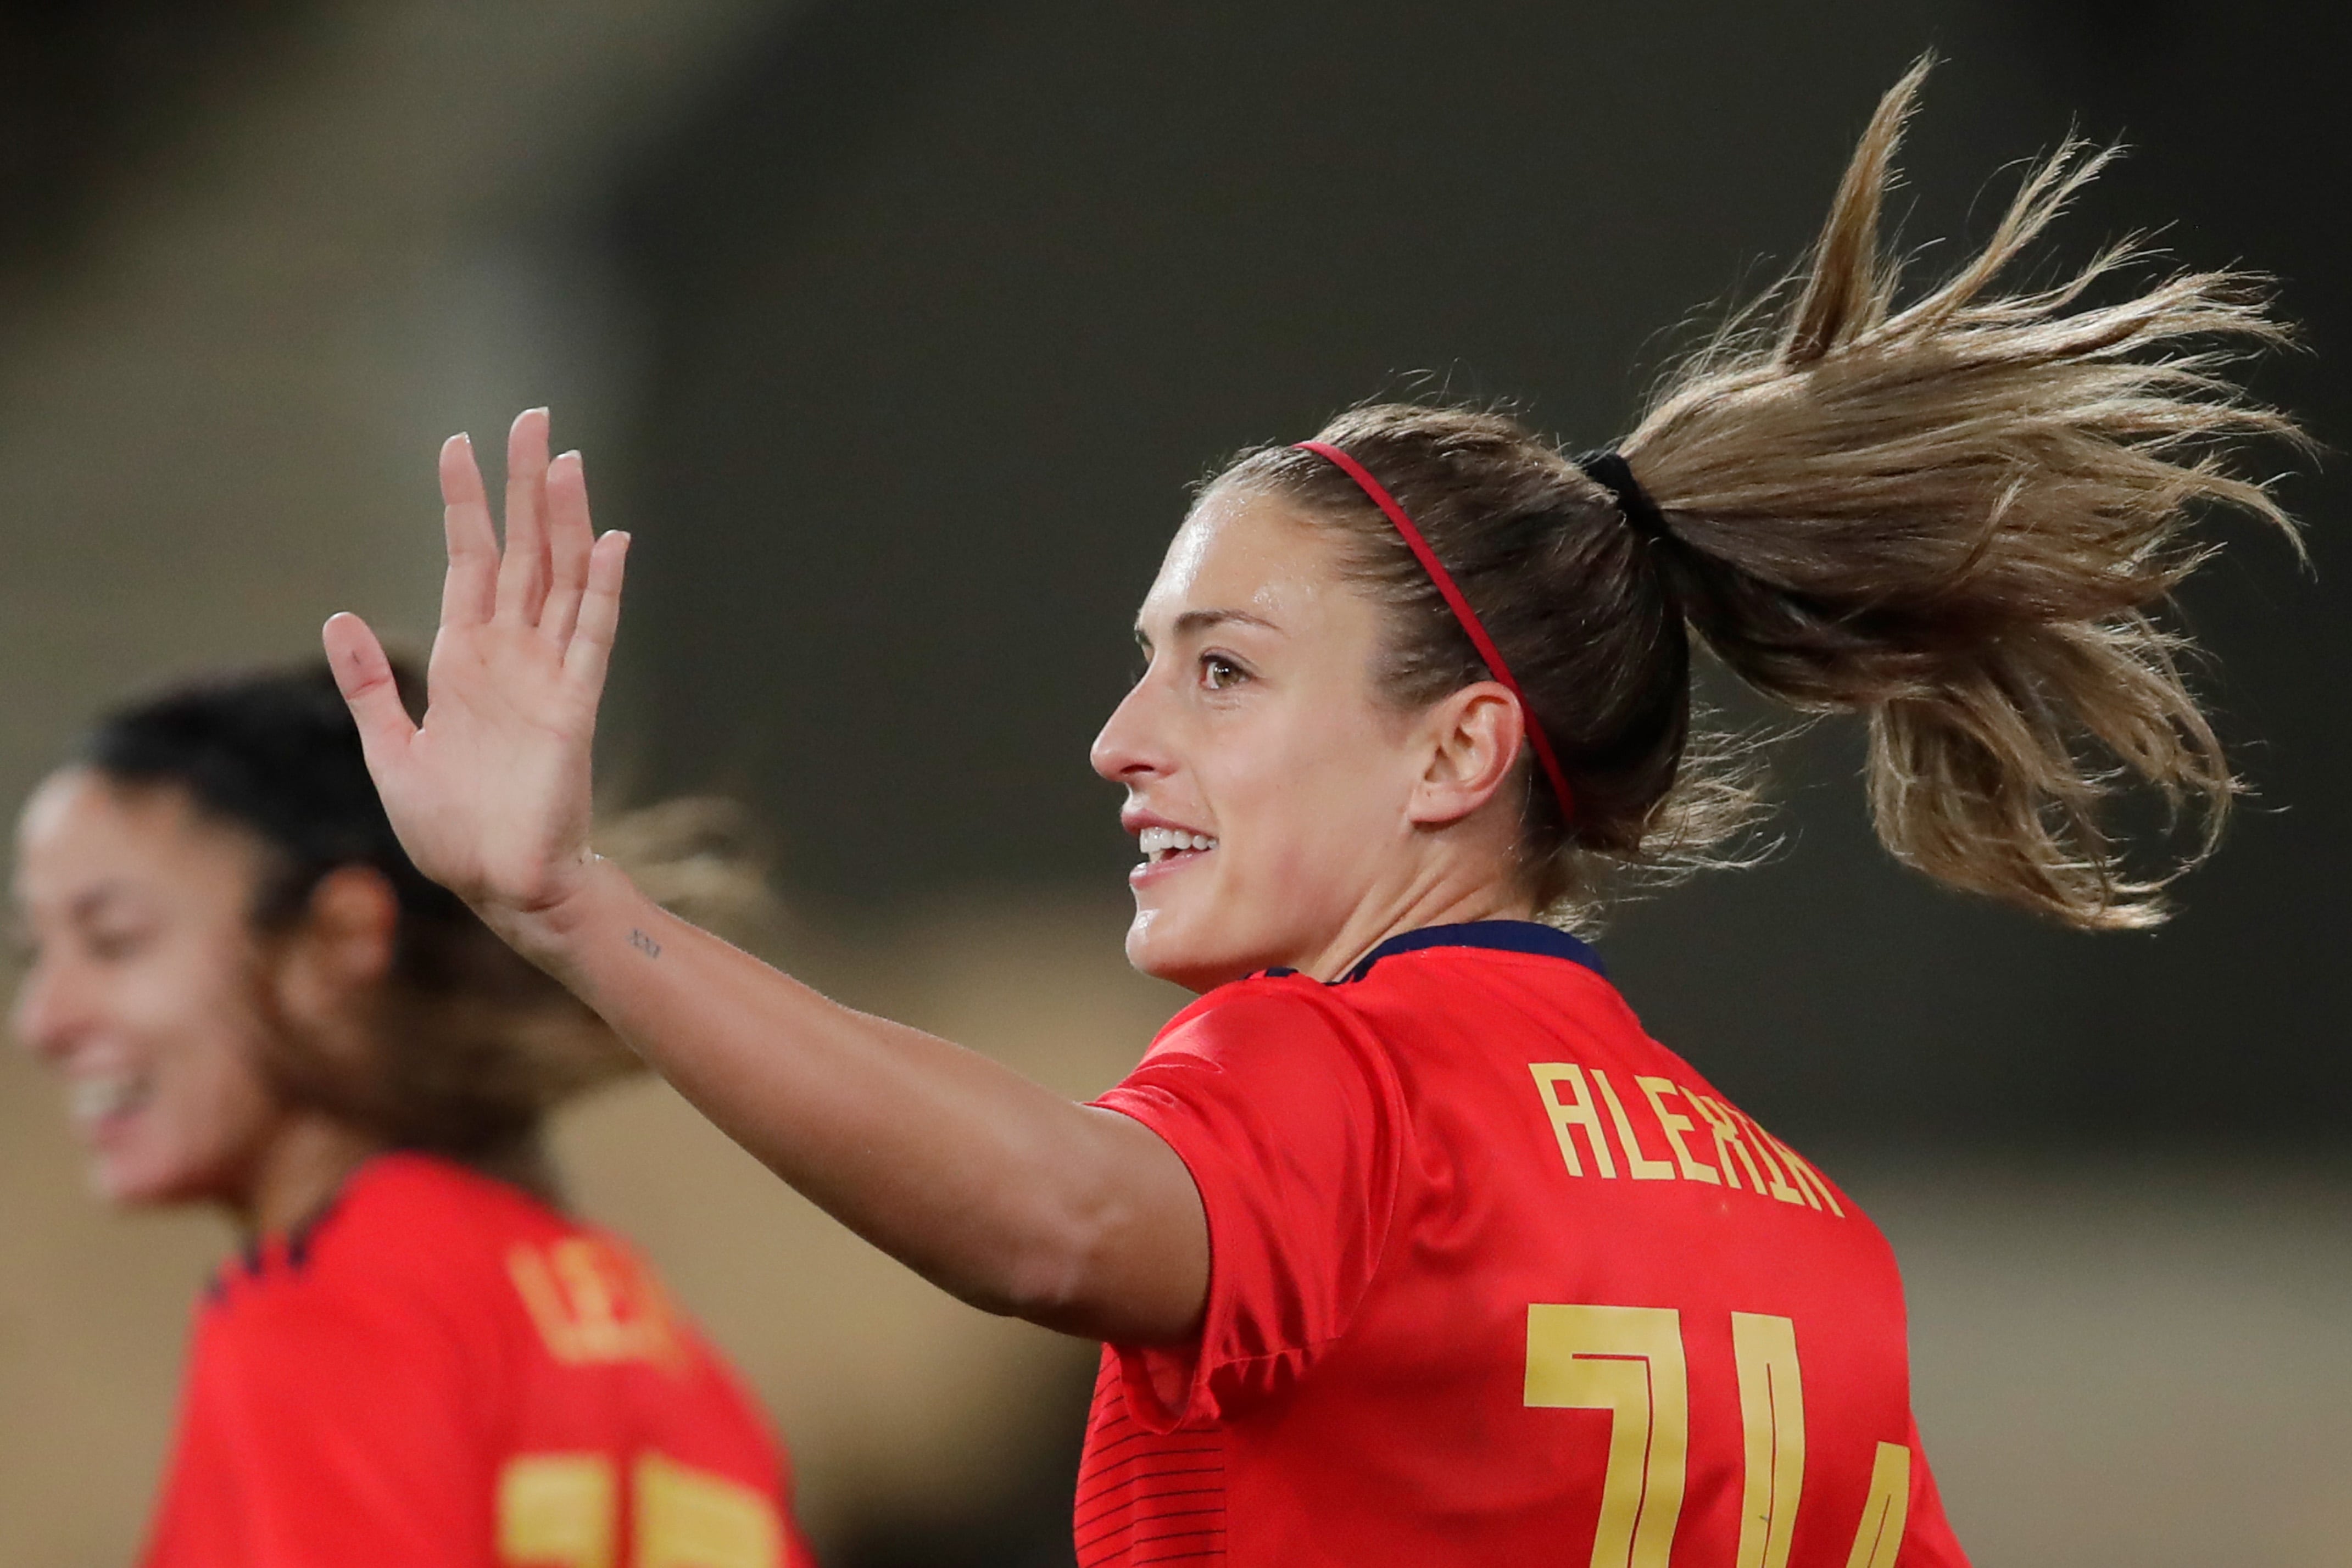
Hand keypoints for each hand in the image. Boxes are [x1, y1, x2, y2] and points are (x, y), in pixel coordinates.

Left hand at [323, 409, 629, 953]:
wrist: (497, 885)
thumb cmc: (449, 831)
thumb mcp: (389, 752)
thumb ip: (370, 685)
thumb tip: (337, 616)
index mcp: (463, 663)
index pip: (469, 563)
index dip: (466, 505)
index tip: (461, 445)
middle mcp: (509, 657)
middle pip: (524, 552)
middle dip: (525, 486)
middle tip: (533, 419)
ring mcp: (546, 676)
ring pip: (560, 577)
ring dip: (565, 519)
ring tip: (567, 459)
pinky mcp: (574, 705)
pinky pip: (592, 635)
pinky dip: (603, 587)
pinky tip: (613, 540)